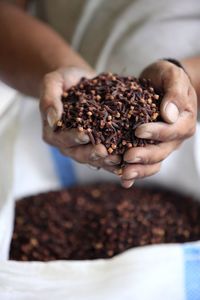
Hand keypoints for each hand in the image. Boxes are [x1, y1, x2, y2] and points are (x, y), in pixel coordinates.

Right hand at [40, 67, 121, 172]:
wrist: (80, 80)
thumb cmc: (64, 79)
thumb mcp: (52, 82)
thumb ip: (49, 100)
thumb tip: (52, 120)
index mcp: (53, 132)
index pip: (62, 138)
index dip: (74, 137)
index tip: (86, 135)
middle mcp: (67, 144)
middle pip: (78, 153)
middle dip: (92, 153)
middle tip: (104, 152)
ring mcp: (82, 147)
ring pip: (93, 158)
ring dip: (105, 161)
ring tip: (118, 159)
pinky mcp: (96, 146)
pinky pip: (104, 157)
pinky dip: (114, 161)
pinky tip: (125, 162)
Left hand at [121, 60, 196, 187]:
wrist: (158, 82)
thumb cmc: (166, 77)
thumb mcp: (172, 76)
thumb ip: (174, 93)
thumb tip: (169, 115)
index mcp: (184, 121)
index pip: (172, 130)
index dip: (156, 132)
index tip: (138, 131)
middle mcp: (175, 137)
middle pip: (162, 151)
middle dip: (144, 156)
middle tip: (127, 157)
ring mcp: (163, 145)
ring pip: (154, 162)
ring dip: (139, 170)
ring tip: (124, 174)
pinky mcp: (150, 147)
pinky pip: (145, 163)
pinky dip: (135, 172)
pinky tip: (124, 180)